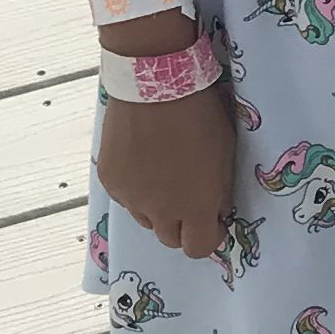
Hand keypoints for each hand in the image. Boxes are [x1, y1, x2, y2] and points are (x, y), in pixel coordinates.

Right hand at [97, 80, 239, 259]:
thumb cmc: (200, 114)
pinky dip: (135, 187)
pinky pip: (125, 197)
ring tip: (163, 173)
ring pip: (145, 219)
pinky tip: (142, 159)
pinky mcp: (109, 181)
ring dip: (157, 207)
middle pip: (170, 239)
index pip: (200, 248)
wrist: (155, 84)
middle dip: (182, 225)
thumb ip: (218, 190)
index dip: (209, 236)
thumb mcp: (225, 154)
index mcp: (195, 207)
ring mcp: (130, 198)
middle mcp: (160, 212)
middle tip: (188, 197)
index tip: (213, 220)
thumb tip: (214, 211)